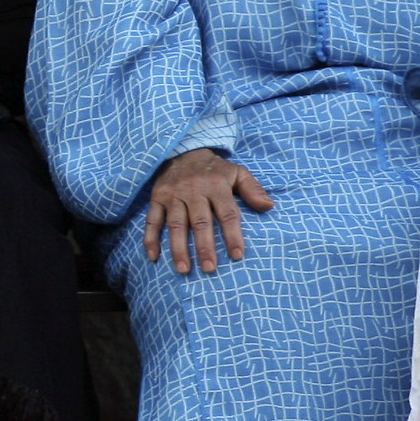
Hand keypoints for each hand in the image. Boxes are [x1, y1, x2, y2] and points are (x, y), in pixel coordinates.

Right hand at [144, 147, 275, 274]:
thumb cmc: (214, 170)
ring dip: (178, 248)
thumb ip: (253, 190)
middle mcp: (194, 191)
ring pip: (175, 224)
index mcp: (216, 186)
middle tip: (209, 269)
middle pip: (200, 222)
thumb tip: (269, 207)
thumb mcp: (237, 172)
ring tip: (184, 269)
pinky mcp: (157, 198)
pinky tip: (153, 257)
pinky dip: (150, 238)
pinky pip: (152, 220)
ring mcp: (173, 195)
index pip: (227, 213)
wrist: (183, 151)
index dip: (232, 235)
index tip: (237, 256)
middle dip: (204, 247)